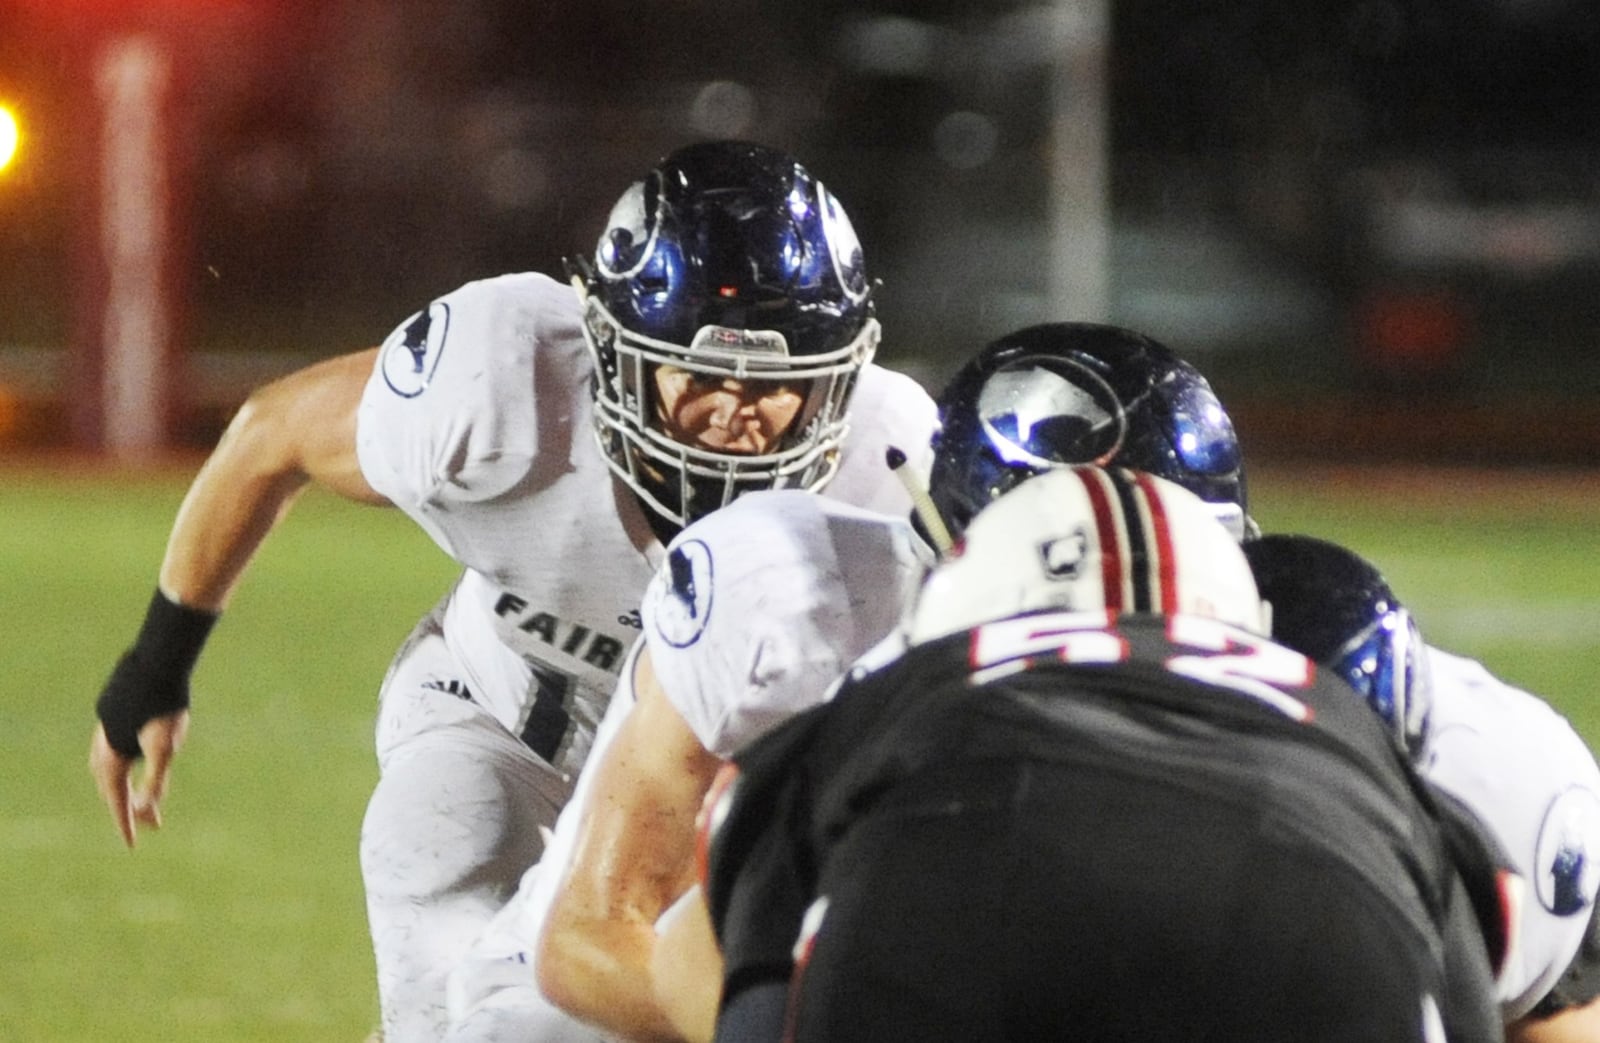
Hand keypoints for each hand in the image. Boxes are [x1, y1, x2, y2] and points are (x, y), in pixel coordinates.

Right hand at [89, 710, 189, 846]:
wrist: (159, 663)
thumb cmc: (166, 707)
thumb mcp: (165, 748)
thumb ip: (155, 780)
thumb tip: (147, 809)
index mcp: (113, 755)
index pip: (118, 798)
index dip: (125, 822)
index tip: (132, 845)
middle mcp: (104, 744)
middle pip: (112, 785)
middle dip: (128, 806)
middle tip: (147, 825)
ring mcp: (108, 729)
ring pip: (111, 767)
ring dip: (124, 787)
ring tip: (142, 802)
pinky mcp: (116, 717)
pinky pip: (115, 751)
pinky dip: (124, 767)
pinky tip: (135, 764)